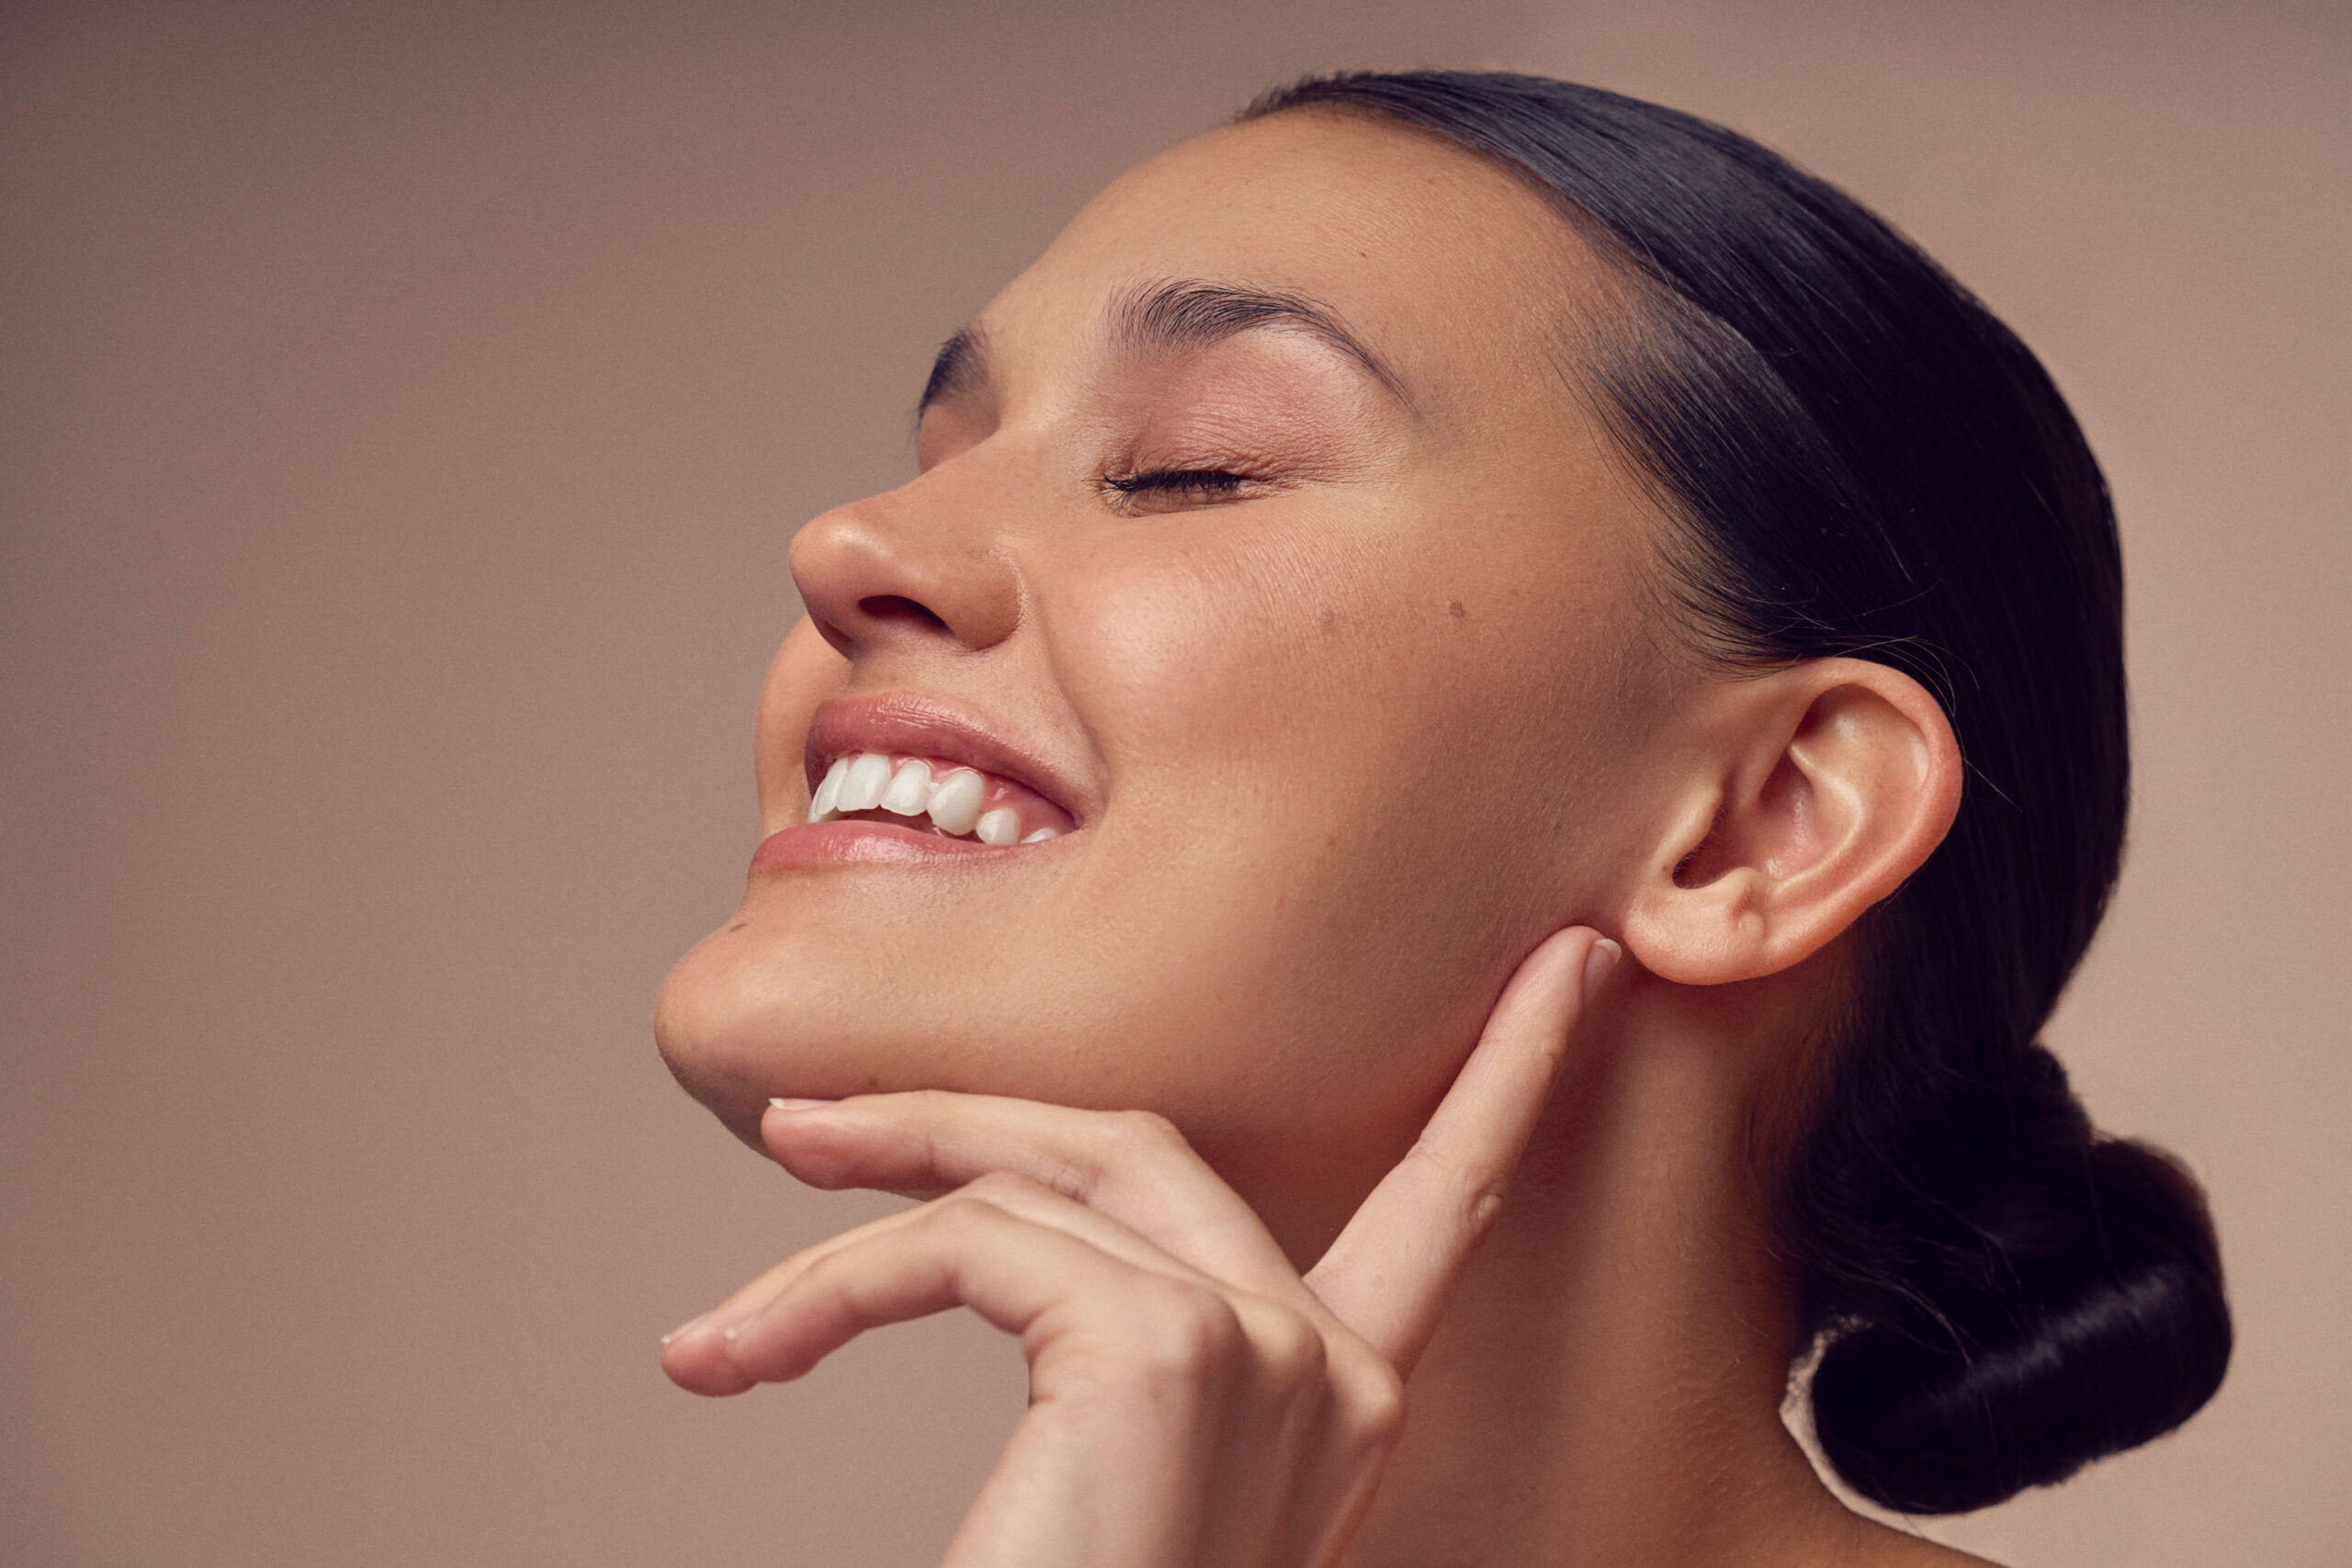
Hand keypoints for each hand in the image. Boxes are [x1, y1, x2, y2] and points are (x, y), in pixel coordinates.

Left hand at [660, 926, 1618, 1567]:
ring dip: (856, 1217)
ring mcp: (1263, 1349)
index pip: (1449, 1199)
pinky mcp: (1165, 1351)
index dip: (1513, 1073)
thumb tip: (994, 1226)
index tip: (1571, 962)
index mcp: (1350, 1398)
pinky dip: (830, 1290)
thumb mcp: (1127, 1473)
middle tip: (810, 1128)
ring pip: (1031, 1183)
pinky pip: (967, 1247)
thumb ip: (1126, 1344)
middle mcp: (1333, 1363)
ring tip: (726, 1298)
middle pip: (1135, 1148)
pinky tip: (731, 1357)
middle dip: (960, 1119)